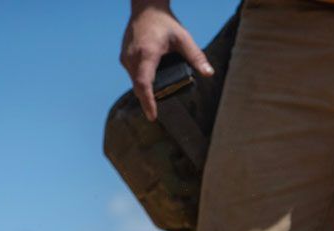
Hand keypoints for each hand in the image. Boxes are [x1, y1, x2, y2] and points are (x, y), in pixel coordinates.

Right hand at [121, 1, 213, 121]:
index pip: (144, 83)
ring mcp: (126, 56)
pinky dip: (140, 83)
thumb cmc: (165, 22)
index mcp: (147, 53)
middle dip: (146, 100)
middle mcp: (133, 56)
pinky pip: (132, 75)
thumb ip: (196, 56)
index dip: (148, 101)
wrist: (146, 8)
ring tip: (152, 102)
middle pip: (138, 86)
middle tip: (154, 114)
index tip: (152, 116)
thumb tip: (209, 73)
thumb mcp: (184, 38)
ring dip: (143, 92)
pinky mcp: (124, 56)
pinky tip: (149, 87)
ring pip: (134, 81)